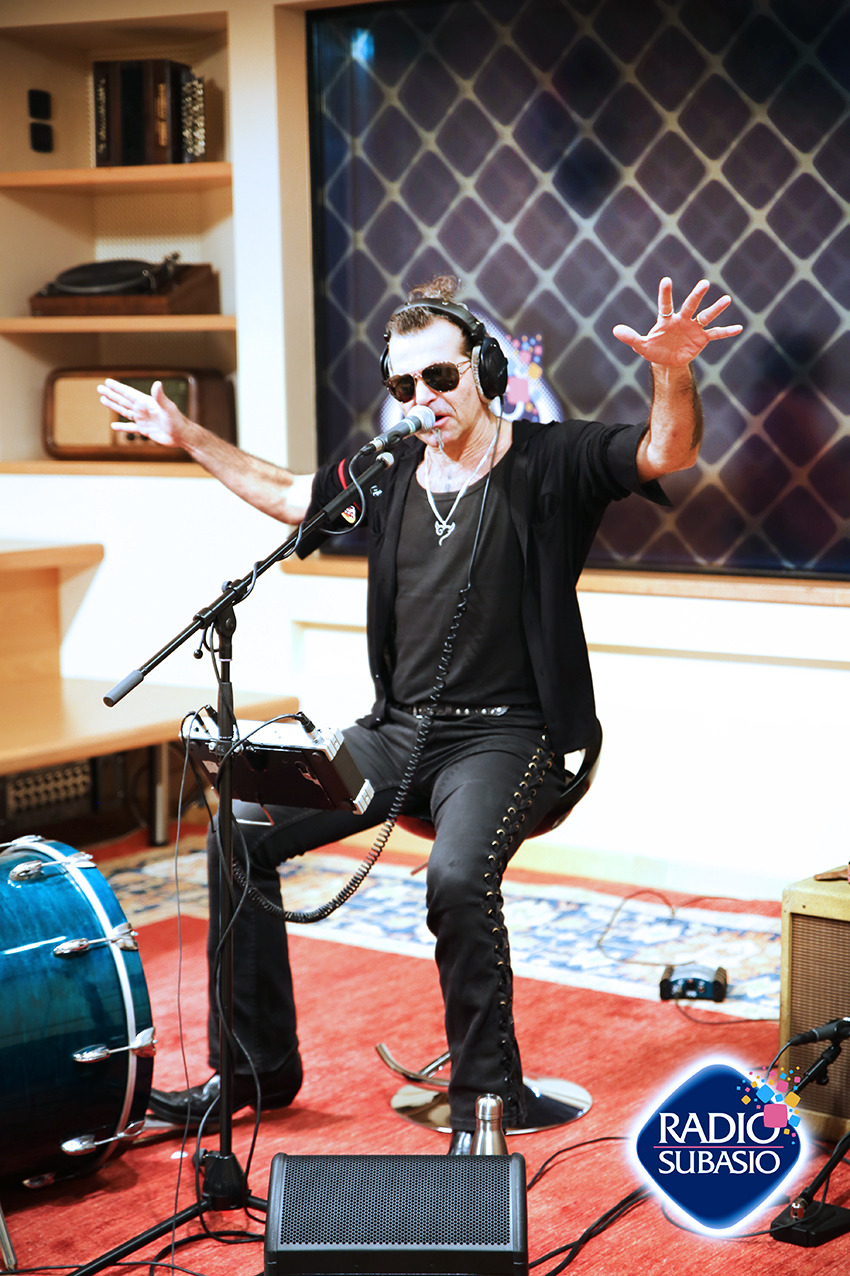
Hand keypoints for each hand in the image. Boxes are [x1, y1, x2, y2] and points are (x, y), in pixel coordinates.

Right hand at [96, 378, 188, 447]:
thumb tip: (156, 383)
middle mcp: (143, 409)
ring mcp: (143, 419)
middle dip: (112, 394)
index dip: (118, 387)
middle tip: (99, 388)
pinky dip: (122, 427)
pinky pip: (130, 428)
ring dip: (114, 406)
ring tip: (103, 400)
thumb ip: (160, 397)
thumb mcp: (168, 408)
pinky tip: (114, 427)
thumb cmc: (177, 421)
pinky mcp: (145, 430)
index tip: (108, 381)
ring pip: (125, 411)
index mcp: (146, 402)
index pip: (128, 393)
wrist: (182, 436)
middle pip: (123, 400)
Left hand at [612, 278, 742, 366]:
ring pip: (706, 316)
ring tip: (726, 299)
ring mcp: (693, 328)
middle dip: (696, 296)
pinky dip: (726, 332)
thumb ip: (630, 337)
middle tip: (704, 284)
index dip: (665, 294)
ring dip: (716, 309)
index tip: (666, 281)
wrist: (668, 360)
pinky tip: (739, 328)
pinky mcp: (702, 339)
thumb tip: (614, 330)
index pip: (665, 304)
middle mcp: (682, 320)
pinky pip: (716, 334)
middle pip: (690, 306)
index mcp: (667, 320)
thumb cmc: (654, 349)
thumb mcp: (641, 346)